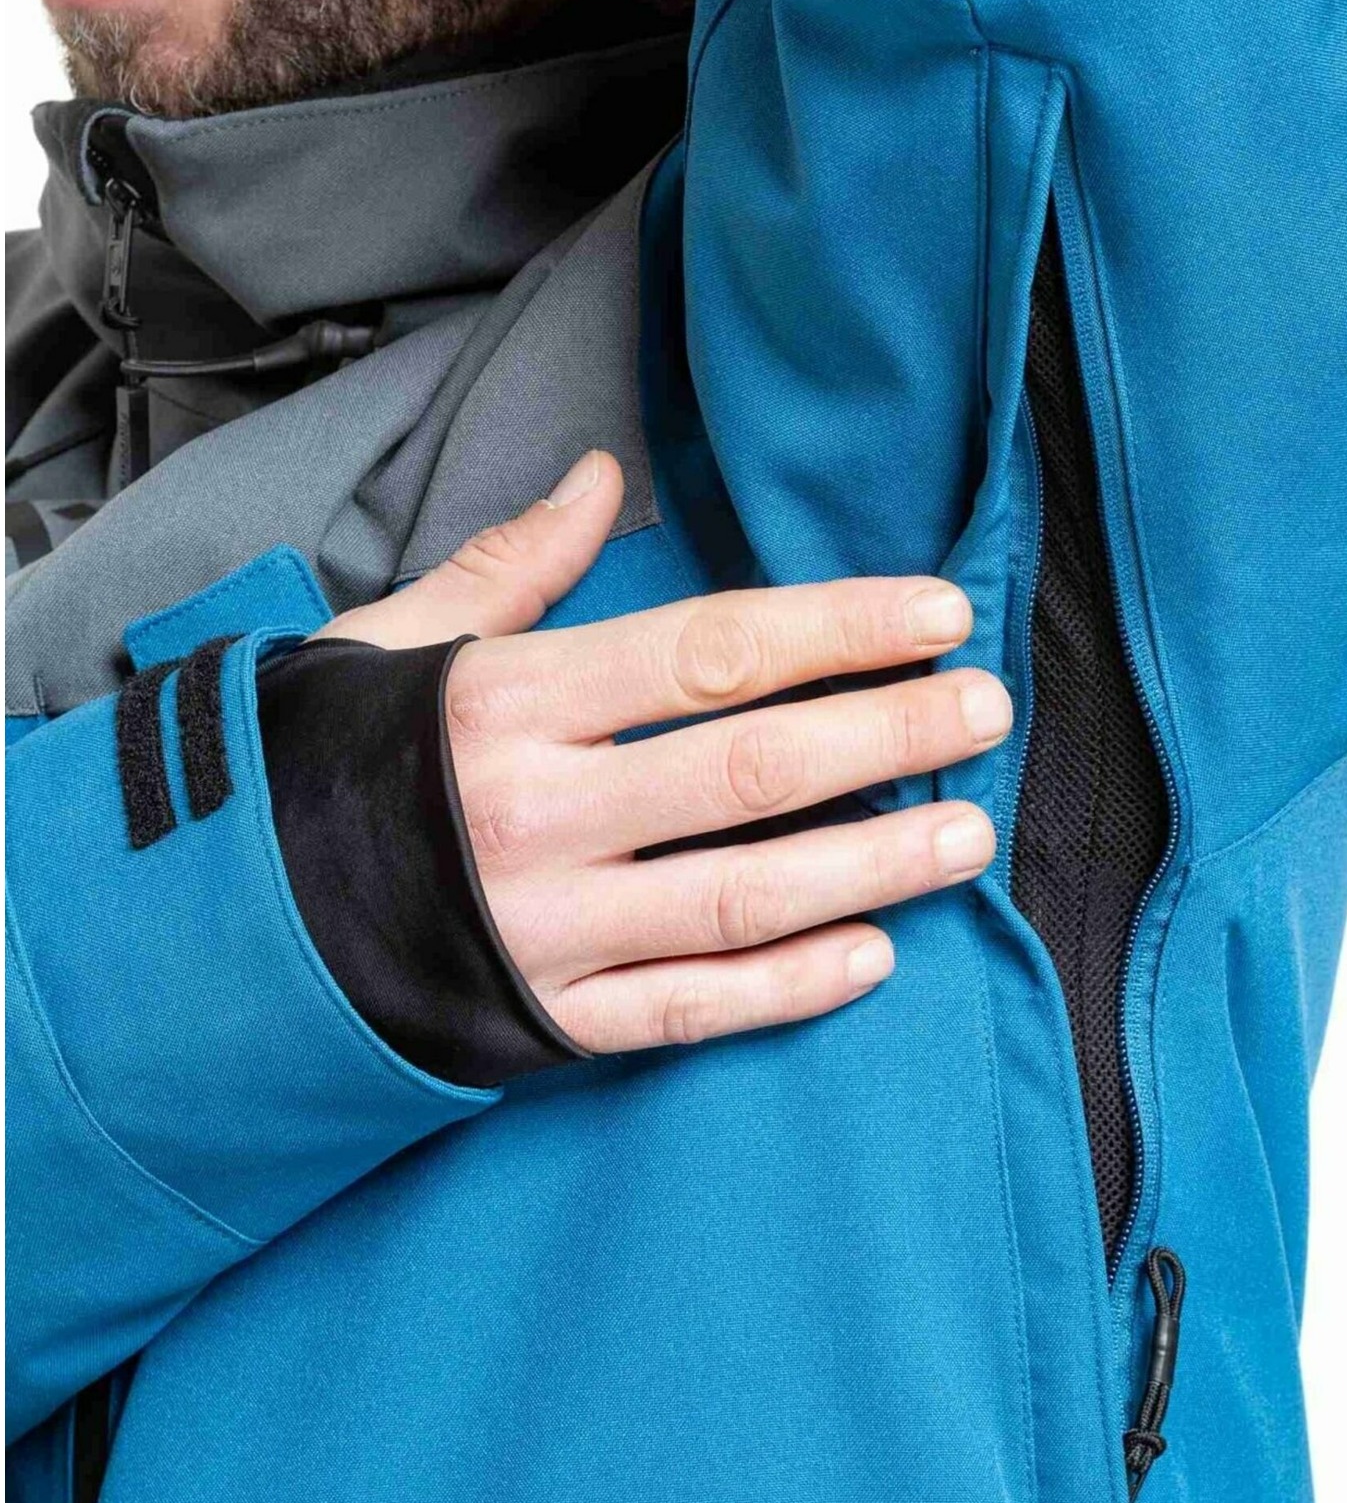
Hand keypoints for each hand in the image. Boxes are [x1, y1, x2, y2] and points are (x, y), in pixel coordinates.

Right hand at [322, 450, 1010, 1052]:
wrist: (203, 927)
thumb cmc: (311, 762)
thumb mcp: (390, 641)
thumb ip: (511, 567)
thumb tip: (603, 478)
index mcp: (502, 703)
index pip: (709, 653)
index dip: (838, 631)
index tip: (938, 613)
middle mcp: (531, 816)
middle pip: (752, 772)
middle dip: (887, 736)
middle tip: (986, 710)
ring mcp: (540, 930)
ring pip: (742, 899)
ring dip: (873, 866)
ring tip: (968, 834)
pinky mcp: (541, 1024)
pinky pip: (687, 1013)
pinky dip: (786, 990)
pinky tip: (875, 959)